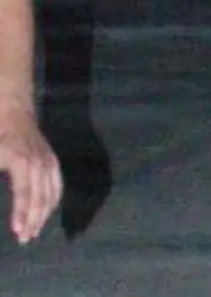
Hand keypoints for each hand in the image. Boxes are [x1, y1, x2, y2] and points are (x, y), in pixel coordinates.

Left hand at [0, 105, 60, 243]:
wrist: (13, 111)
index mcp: (21, 161)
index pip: (23, 192)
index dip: (21, 212)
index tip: (16, 230)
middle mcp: (39, 162)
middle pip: (40, 196)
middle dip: (34, 219)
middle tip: (25, 239)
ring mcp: (49, 161)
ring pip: (51, 193)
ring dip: (44, 215)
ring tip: (34, 231)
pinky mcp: (53, 161)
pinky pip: (58, 185)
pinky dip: (53, 202)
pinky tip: (46, 214)